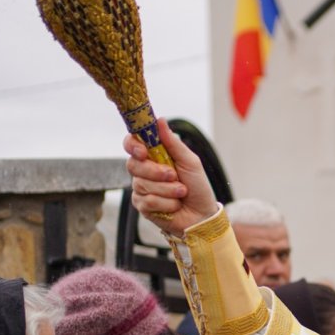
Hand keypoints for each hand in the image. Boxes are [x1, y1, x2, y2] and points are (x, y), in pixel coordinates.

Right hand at [123, 119, 220, 235]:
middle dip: (155, 171)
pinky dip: (165, 203)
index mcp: (154, 156)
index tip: (143, 152)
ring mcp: (141, 188)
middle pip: (133, 165)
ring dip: (167, 190)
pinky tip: (174, 205)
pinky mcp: (143, 206)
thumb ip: (173, 143)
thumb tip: (160, 120)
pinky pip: (147, 201)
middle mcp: (144, 171)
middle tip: (174, 176)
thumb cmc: (198, 186)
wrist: (202, 214)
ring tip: (182, 192)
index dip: (133, 146)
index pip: (132, 144)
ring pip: (142, 184)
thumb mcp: (190, 161)